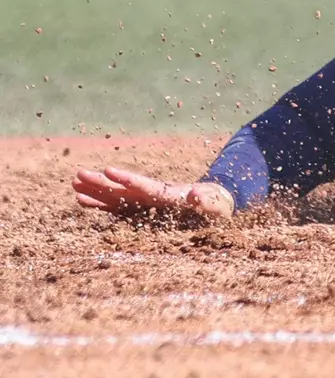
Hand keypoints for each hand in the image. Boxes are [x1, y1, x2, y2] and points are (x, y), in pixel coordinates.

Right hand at [72, 166, 233, 220]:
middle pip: (123, 188)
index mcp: (168, 194)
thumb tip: (196, 193)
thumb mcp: (214, 204)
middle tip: (78, 173)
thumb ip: (205, 200)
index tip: (109, 170)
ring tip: (74, 182)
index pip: (144, 186)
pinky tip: (81, 199)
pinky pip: (116, 206)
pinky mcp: (141, 208)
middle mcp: (152, 194)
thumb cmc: (216, 205)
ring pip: (115, 195)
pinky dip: (99, 203)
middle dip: (101, 182)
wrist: (215, 203)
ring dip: (95, 190)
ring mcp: (144, 200)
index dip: (127, 179)